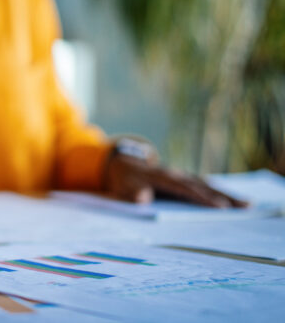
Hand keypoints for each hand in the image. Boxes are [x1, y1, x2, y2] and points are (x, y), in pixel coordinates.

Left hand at [104, 152, 247, 207]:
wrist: (123, 162)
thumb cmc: (124, 178)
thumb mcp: (123, 186)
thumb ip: (131, 192)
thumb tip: (143, 198)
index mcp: (162, 177)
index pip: (186, 189)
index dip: (203, 198)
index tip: (220, 208)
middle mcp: (176, 174)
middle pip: (203, 186)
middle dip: (224, 196)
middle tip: (246, 206)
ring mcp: (181, 176)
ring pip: (207, 185)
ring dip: (226, 194)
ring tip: (248, 204)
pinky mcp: (184, 180)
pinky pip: (204, 186)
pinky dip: (219, 192)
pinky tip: (232, 199)